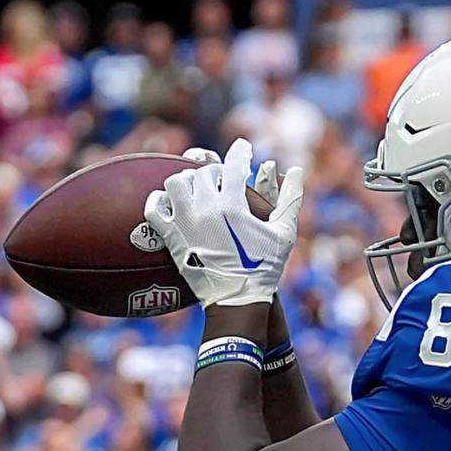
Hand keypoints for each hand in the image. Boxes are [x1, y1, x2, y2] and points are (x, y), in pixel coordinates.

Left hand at [144, 139, 302, 308]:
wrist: (237, 301)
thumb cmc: (265, 269)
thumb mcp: (284, 234)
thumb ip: (291, 199)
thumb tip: (297, 169)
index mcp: (234, 205)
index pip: (234, 164)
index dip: (241, 152)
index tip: (243, 149)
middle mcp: (206, 208)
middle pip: (204, 171)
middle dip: (215, 172)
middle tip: (222, 179)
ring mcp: (185, 222)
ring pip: (176, 182)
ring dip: (186, 181)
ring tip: (195, 190)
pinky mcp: (170, 237)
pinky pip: (153, 207)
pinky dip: (158, 200)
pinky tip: (169, 202)